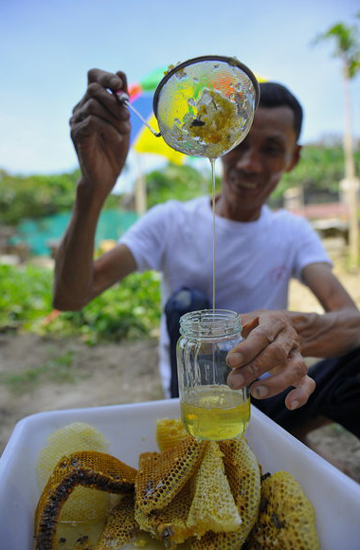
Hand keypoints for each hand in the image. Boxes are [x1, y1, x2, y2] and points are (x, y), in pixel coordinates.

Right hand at [70, 69, 130, 200]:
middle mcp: (81, 108)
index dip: (105, 77)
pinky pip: (92, 121)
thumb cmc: (114, 149)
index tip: (118, 85)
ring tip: (124, 132)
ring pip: (93, 105)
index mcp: (92, 102)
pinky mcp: (77, 134)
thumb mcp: (123, 122)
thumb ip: (121, 100)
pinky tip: (117, 139)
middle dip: (113, 100)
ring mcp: (76, 121)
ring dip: (113, 117)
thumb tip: (120, 73)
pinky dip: (109, 129)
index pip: (93, 76)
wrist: (106, 176)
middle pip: (93, 88)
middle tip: (127, 116)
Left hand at [226, 310, 314, 409]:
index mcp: (273, 322)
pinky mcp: (303, 370)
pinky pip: (308, 383)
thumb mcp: (250, 318)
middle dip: (254, 369)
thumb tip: (210, 331)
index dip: (247, 349)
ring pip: (295, 369)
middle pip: (275, 354)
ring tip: (255, 393)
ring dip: (275, 383)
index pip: (261, 335)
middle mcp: (288, 338)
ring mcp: (297, 355)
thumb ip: (233, 325)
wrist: (292, 326)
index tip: (231, 360)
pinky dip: (301, 395)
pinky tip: (290, 404)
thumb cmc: (262, 325)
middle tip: (234, 382)